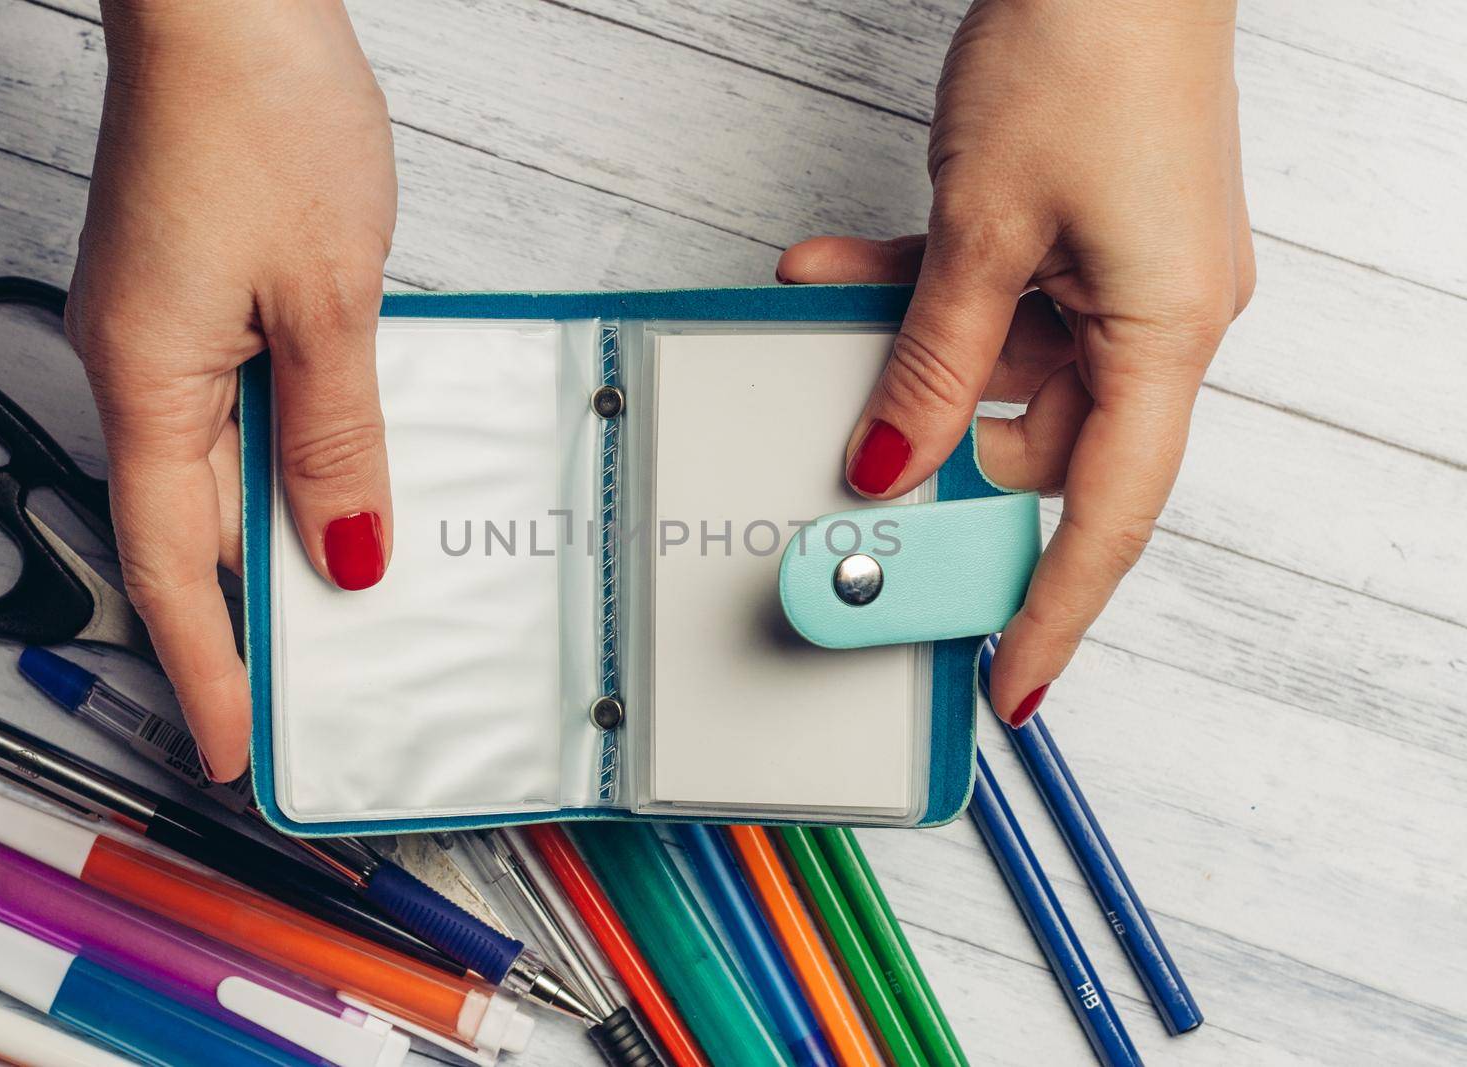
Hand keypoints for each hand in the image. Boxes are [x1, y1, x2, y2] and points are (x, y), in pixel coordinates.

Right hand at [66, 1, 396, 778]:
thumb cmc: (263, 118)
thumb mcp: (328, 301)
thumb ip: (337, 437)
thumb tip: (345, 551)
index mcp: (153, 382)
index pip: (173, 566)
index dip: (205, 667)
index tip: (231, 747)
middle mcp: (143, 368)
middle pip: (189, 531)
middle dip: (242, 627)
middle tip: (299, 709)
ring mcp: (167, 331)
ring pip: (218, 475)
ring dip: (271, 545)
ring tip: (340, 620)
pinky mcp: (202, 297)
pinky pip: (239, 413)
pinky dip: (287, 465)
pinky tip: (338, 489)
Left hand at [778, 0, 1252, 726]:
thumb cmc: (1088, 51)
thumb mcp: (983, 232)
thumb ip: (931, 362)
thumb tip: (892, 463)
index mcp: (1165, 334)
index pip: (1105, 517)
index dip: (1050, 608)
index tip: (1005, 678)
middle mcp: (1157, 320)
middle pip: (1040, 443)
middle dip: (940, 449)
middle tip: (856, 472)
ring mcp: (1120, 278)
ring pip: (1000, 368)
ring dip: (912, 354)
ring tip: (827, 308)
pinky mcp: (1080, 239)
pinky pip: (994, 301)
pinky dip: (922, 297)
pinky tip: (841, 272)